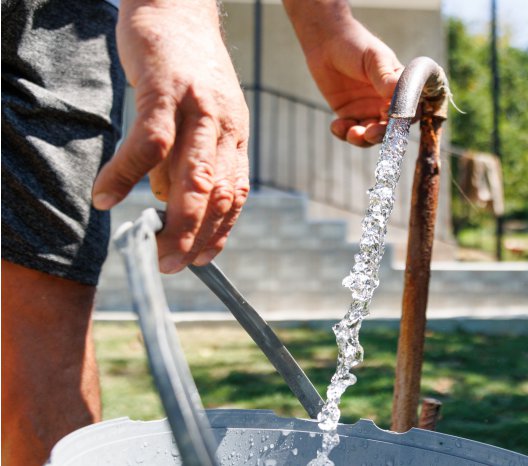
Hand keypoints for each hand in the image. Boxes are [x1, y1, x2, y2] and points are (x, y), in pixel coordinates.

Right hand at [92, 0, 248, 272]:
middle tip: (177, 266)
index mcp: (236, 135)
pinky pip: (149, 142)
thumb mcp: (201, 115)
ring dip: (178, 219)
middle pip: (220, 193)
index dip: (222, 230)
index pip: (236, 193)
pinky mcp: (166, 91)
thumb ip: (190, 156)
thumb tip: (167, 200)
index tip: (205, 258)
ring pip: (194, 176)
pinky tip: (107, 197)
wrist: (178, 7)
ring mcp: (199, 109)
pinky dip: (127, 174)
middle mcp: (226, 127)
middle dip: (201, 236)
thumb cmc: (186, 66)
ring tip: (157, 248)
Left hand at [284, 2, 402, 146]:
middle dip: (380, 135)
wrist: (326, 43)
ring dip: (361, 139)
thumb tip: (396, 91)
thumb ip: (384, 76)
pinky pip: (349, 132)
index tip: (387, 113)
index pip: (409, 111)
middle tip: (369, 133)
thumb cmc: (356, 45)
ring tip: (350, 132)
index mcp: (399, 90)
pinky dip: (343, 133)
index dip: (401, 119)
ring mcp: (367, 111)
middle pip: (389, 130)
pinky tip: (336, 125)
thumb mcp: (373, 58)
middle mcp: (386, 104)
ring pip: (370, 135)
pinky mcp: (349, 115)